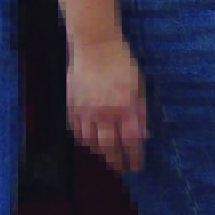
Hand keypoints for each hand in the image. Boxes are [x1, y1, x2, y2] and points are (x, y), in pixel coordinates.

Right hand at [67, 36, 147, 173]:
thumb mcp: (139, 85)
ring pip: (91, 143)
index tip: (136, 167)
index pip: (130, 142)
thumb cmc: (122, 61)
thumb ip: (141, 112)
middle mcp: (104, 112)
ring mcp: (85, 110)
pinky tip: (91, 142)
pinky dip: (84, 141)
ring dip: (100, 153)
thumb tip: (143, 136)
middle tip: (121, 169)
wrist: (94, 44)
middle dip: (116, 162)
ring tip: (107, 157)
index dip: (134, 158)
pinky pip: (77, 131)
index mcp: (125, 106)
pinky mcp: (71, 106)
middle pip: (109, 148)